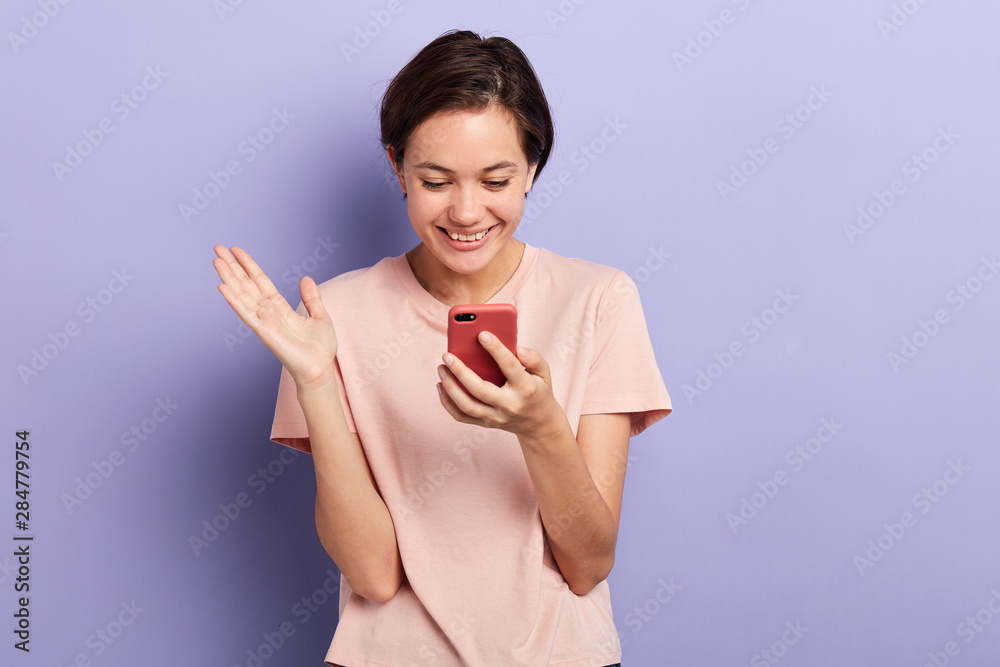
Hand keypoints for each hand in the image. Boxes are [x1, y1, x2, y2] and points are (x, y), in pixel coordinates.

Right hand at [212, 245, 337, 388]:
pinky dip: (234, 300)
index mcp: (280, 307)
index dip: (249, 265)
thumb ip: (311, 298)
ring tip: (216, 261)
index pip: (260, 281)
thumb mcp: (320, 316)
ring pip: (242, 295)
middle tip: (217, 248)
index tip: (236, 249)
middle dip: (232, 266)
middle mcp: (268, 312)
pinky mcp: (264, 332)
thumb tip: (305, 278)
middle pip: (246, 284)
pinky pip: (247, 314)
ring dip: (228, 278)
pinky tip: (223, 287)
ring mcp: (264, 321)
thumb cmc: (320, 348)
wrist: (320, 369)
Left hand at [436, 331, 563, 437]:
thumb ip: (534, 358)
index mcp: (526, 388)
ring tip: (441, 368)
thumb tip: (516, 348)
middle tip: (447, 355)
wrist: (539, 424)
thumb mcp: (544, 373)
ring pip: (467, 405)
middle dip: (461, 372)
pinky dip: (447, 402)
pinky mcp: (486, 423)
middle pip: (480, 390)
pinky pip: (461, 416)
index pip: (510, 366)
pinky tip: (441, 386)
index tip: (482, 334)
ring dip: (450, 387)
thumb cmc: (538, 391)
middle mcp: (510, 404)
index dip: (496, 349)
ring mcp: (496, 417)